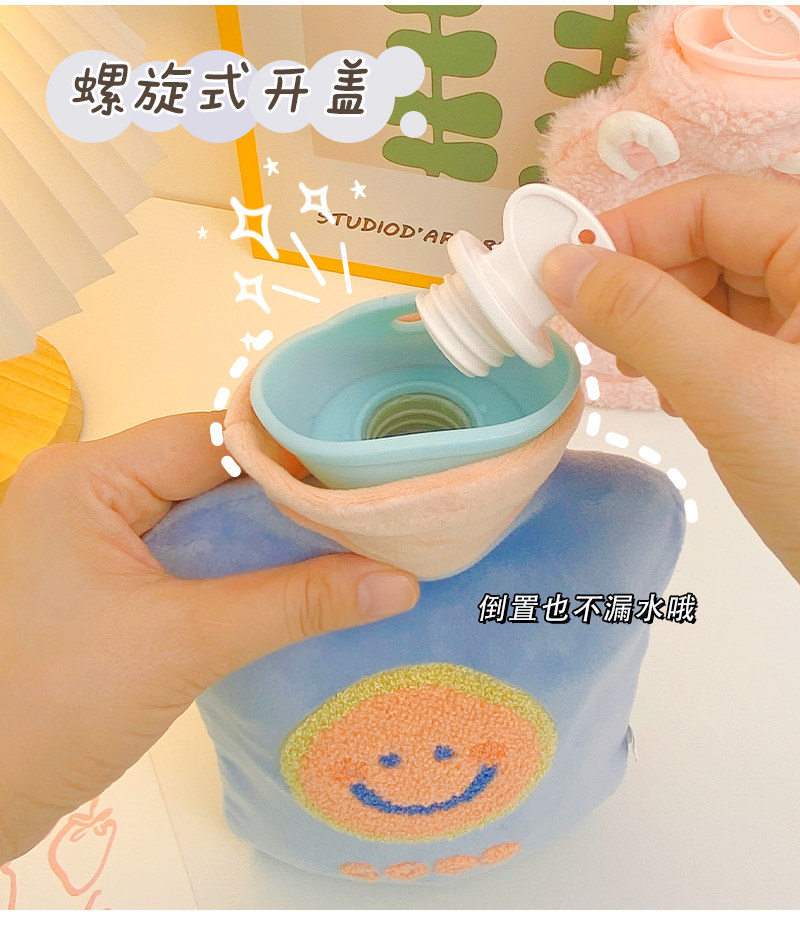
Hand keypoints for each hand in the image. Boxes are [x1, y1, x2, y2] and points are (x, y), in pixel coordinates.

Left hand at [0, 412, 418, 863]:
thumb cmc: (55, 708)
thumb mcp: (184, 645)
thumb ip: (294, 604)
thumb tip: (401, 581)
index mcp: (86, 477)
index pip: (211, 438)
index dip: (294, 458)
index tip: (371, 481)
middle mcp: (87, 489)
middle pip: (212, 473)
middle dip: (291, 500)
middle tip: (375, 518)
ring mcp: (94, 535)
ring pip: (205, 516)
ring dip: (270, 538)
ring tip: (354, 548)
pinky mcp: (106, 578)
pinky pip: (189, 554)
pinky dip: (241, 567)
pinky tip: (298, 582)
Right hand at [541, 174, 799, 580]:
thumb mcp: (733, 390)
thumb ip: (645, 318)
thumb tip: (560, 268)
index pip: (714, 204)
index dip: (631, 230)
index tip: (560, 273)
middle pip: (714, 245)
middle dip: (643, 283)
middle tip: (587, 328)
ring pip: (718, 296)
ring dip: (660, 324)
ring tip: (631, 369)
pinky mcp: (799, 378)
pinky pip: (731, 342)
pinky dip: (687, 359)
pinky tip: (671, 394)